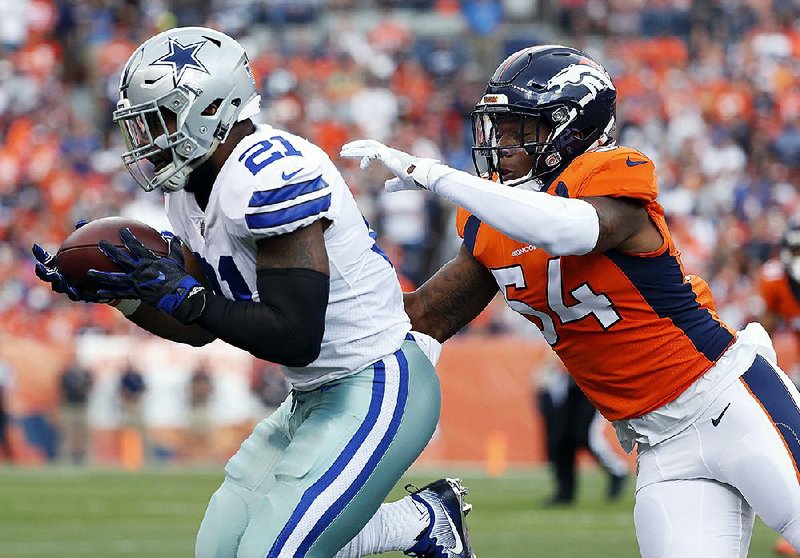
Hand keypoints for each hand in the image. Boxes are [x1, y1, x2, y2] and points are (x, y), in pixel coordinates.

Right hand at [32, 219, 110, 302]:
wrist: (107, 277)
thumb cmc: (95, 258)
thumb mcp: (90, 246)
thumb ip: (84, 235)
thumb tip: (80, 222)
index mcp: (60, 265)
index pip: (46, 260)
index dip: (39, 254)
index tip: (36, 246)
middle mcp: (61, 276)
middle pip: (47, 275)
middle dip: (42, 272)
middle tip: (39, 268)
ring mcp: (69, 287)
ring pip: (59, 287)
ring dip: (58, 283)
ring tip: (61, 280)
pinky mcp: (80, 295)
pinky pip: (76, 295)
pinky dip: (75, 293)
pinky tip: (78, 291)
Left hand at [88, 228, 206, 323]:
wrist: (180, 295)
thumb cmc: (181, 277)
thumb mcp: (178, 260)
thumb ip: (173, 249)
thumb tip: (174, 237)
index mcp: (149, 260)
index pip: (135, 245)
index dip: (127, 237)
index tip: (121, 230)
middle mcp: (140, 270)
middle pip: (120, 258)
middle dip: (109, 250)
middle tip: (100, 243)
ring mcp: (136, 282)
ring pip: (115, 278)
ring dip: (101, 275)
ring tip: (89, 273)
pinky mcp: (135, 294)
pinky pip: (119, 293)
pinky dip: (108, 293)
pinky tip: (97, 293)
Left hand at [340, 139, 438, 191]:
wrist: (424, 177)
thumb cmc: (415, 179)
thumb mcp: (401, 183)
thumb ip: (393, 184)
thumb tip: (386, 187)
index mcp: (391, 156)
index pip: (373, 149)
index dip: (363, 151)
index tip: (354, 155)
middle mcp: (389, 152)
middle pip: (368, 145)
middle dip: (355, 147)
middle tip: (343, 150)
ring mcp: (388, 153)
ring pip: (368, 147)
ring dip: (355, 149)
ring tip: (343, 152)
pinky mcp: (389, 156)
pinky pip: (373, 154)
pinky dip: (366, 158)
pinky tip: (362, 166)